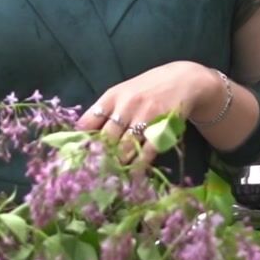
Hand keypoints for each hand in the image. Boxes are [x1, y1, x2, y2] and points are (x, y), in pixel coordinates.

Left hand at [74, 61, 214, 172]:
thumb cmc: (146, 90)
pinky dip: (137, 167)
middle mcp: (126, 105)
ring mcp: (145, 117)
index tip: (75, 157)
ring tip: (109, 178)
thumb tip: (81, 134)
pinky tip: (131, 176)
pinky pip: (146, 153)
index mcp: (112, 97)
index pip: (88, 121)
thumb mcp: (122, 93)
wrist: (183, 80)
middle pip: (105, 138)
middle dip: (98, 157)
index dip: (80, 141)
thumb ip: (103, 111)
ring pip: (124, 148)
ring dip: (116, 164)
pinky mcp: (161, 129)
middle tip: (92, 174)